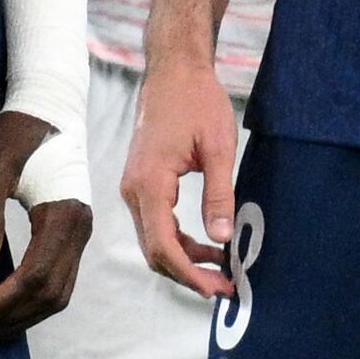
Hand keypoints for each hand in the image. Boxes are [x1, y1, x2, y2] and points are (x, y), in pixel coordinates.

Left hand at [0, 110, 93, 339]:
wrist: (47, 110)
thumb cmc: (14, 134)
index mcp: (63, 214)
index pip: (36, 275)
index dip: (5, 301)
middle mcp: (80, 229)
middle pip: (52, 292)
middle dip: (14, 317)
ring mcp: (80, 233)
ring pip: (61, 292)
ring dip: (26, 314)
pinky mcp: (73, 233)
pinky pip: (60, 279)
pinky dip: (36, 300)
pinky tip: (9, 305)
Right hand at [124, 59, 241, 296]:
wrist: (174, 70)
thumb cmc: (197, 101)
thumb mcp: (218, 148)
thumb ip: (219, 195)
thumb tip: (222, 239)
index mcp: (149, 184)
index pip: (163, 246)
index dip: (190, 274)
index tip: (218, 288)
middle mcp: (133, 191)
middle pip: (155, 251)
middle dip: (189, 275)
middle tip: (226, 287)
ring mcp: (134, 188)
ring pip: (155, 240)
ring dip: (186, 261)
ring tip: (223, 270)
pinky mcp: (142, 184)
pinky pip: (157, 224)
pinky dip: (180, 241)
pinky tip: (209, 246)